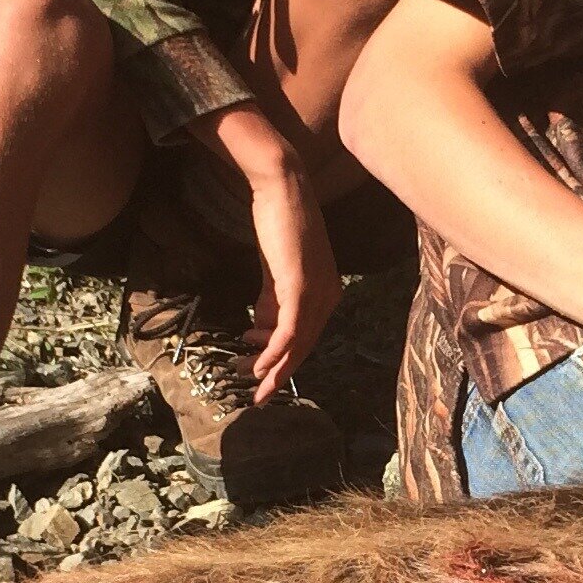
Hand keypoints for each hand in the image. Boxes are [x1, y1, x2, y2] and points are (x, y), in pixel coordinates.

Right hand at [195, 104, 336, 397]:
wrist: (282, 188)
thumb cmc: (278, 222)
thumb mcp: (276, 268)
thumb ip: (271, 296)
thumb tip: (260, 325)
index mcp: (325, 290)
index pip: (306, 333)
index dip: (283, 355)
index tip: (259, 368)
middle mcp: (328, 294)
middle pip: (305, 345)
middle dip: (281, 372)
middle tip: (261, 394)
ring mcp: (316, 291)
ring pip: (298, 342)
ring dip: (275, 367)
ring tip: (255, 384)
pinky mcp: (300, 287)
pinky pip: (289, 329)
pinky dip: (274, 351)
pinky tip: (259, 365)